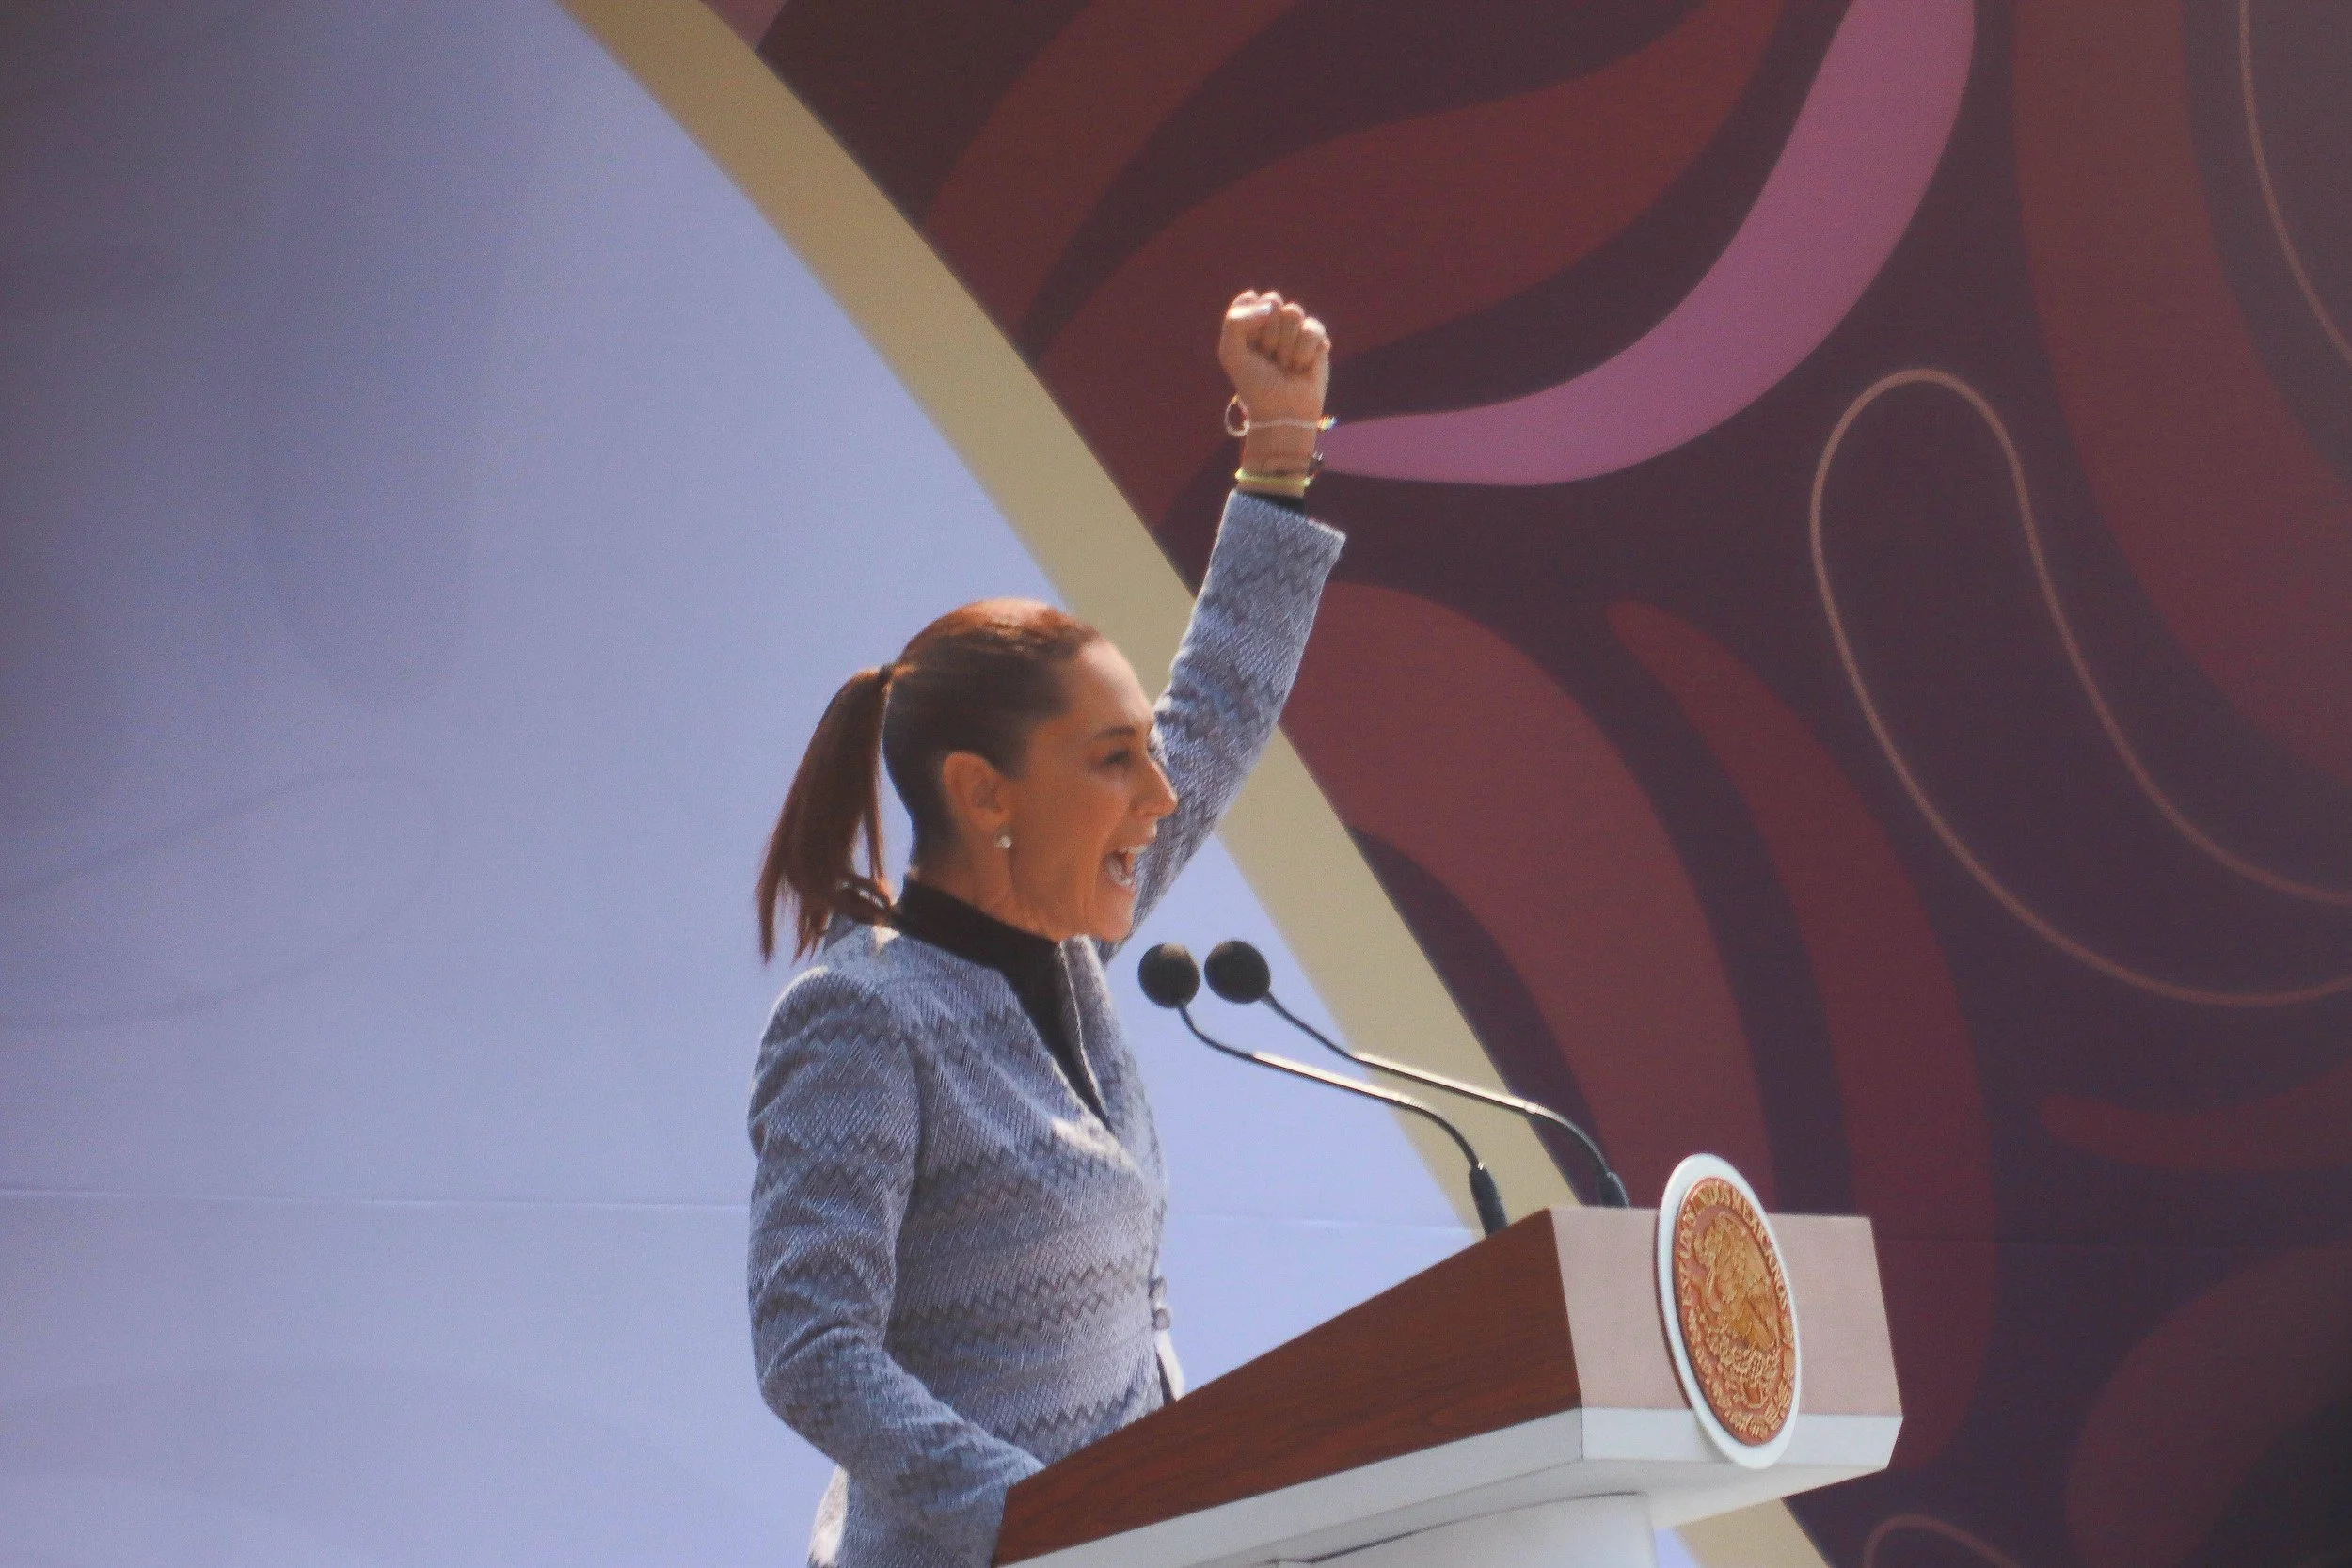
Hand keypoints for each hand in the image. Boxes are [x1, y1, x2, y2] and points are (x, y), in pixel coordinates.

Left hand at [1218, 290, 1328, 473]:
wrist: (1282, 413)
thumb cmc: (1255, 385)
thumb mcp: (1231, 353)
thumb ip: (1236, 321)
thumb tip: (1271, 306)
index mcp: (1250, 322)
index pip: (1250, 299)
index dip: (1250, 323)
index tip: (1249, 348)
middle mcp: (1274, 322)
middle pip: (1273, 301)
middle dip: (1268, 333)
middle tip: (1268, 358)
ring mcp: (1296, 330)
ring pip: (1293, 312)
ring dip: (1285, 345)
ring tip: (1284, 365)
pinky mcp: (1318, 340)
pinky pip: (1312, 328)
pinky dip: (1303, 351)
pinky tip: (1301, 367)